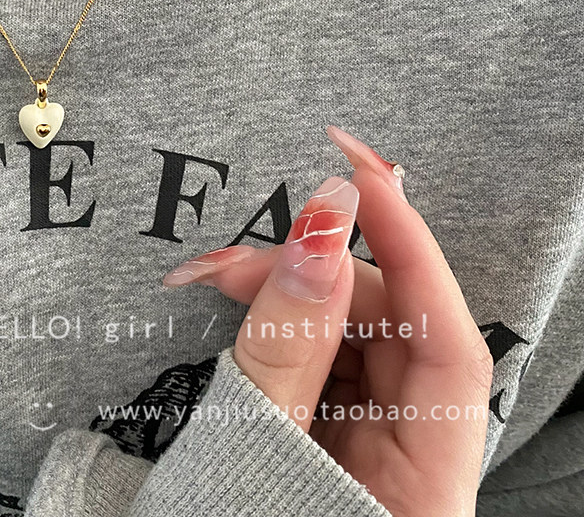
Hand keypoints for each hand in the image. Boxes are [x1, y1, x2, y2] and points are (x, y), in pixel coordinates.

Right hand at [163, 126, 491, 516]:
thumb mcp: (256, 446)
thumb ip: (286, 341)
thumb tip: (322, 230)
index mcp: (423, 492)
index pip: (448, 347)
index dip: (413, 252)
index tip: (364, 181)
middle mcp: (411, 460)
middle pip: (394, 329)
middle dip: (318, 271)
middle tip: (237, 256)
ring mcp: (371, 439)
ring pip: (354, 330)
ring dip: (289, 286)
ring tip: (217, 275)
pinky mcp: (333, 423)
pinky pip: (321, 348)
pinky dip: (279, 314)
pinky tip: (237, 294)